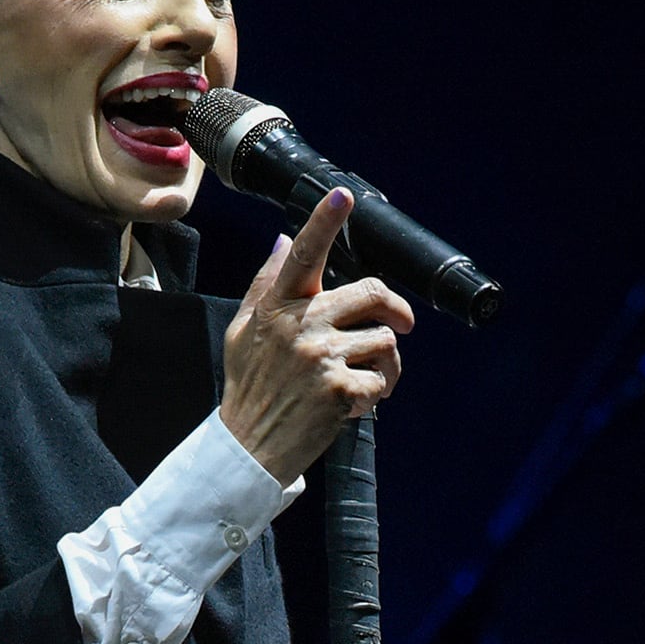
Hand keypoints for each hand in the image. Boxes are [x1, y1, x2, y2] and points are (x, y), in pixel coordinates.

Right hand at [221, 188, 413, 482]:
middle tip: (400, 324)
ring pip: (385, 341)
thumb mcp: (244, 331)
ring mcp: (320, 356)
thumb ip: (266, 284)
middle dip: (395, 309)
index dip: (324, 222)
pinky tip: (350, 405)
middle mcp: (299, 325)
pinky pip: (383, 378)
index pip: (304, 256)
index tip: (343, 195)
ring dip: (385, 364)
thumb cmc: (250, 388)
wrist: (248, 448)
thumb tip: (285, 241)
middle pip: (372, 293)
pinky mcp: (340, 388)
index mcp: (276, 306)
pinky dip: (375, 395)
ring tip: (361, 381)